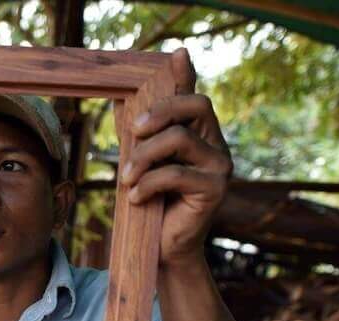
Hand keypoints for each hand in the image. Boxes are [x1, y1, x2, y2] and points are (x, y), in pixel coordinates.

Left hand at [121, 48, 232, 266]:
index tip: (173, 56)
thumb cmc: (150, 201)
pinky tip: (136, 197)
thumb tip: (118, 97)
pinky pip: (175, 173)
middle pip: (194, 106)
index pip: (194, 96)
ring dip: (143, 157)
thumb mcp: (140, 161)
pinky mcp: (215, 189)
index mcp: (201, 133)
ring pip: (179, 139)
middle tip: (131, 133)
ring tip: (125, 179)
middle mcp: (217, 144)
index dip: (185, 75)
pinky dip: (147, 184)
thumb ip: (137, 132)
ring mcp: (220, 166)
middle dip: (157, 113)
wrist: (161, 247)